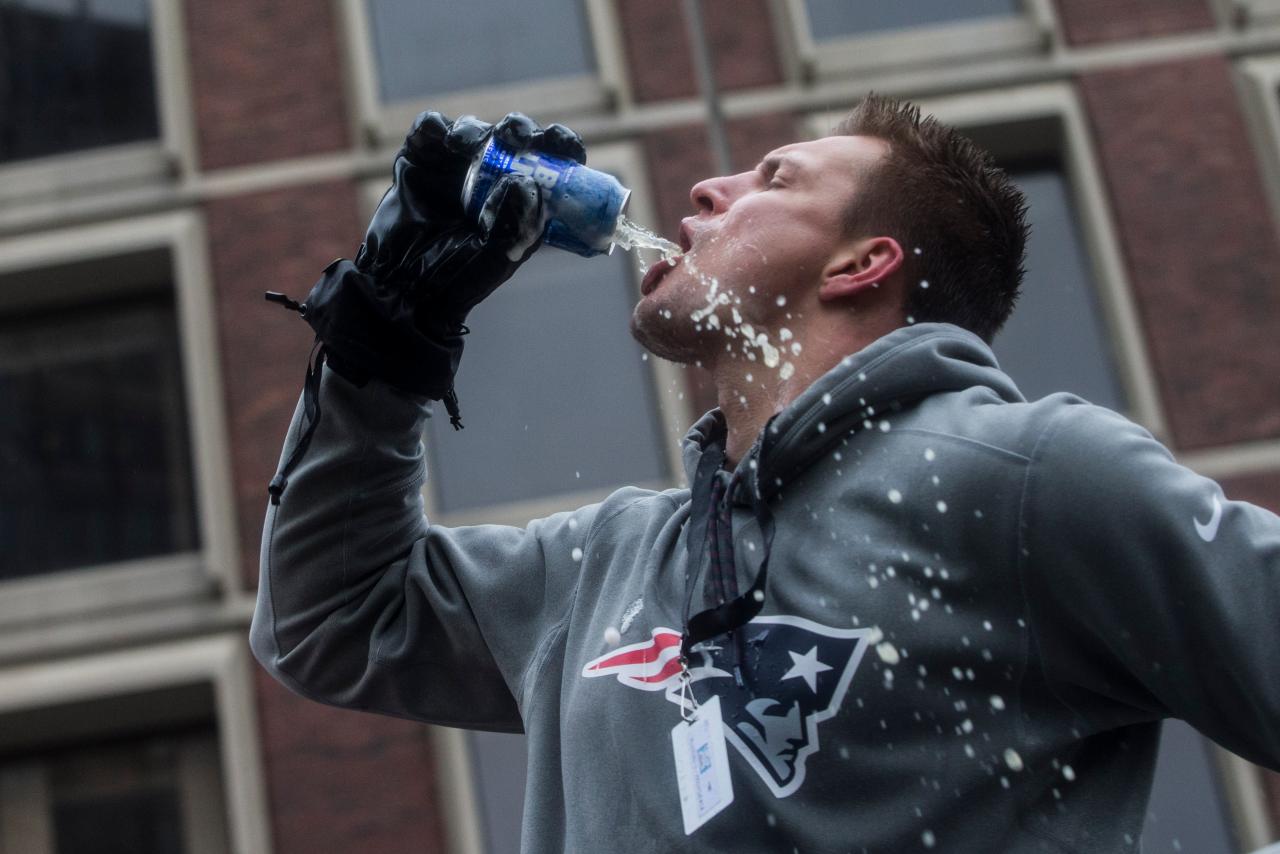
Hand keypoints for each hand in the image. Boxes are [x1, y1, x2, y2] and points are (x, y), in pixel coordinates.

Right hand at [291, 111, 586, 405]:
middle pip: (514, 138)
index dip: (561, 147)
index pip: (550, 164)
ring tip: (469, 145)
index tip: (564, 144)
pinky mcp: (419, 159)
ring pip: (474, 129)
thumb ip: (514, 224)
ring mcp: (455, 167)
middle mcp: (490, 178)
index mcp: (521, 201)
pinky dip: (437, 127)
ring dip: (477, 130)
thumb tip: (526, 181)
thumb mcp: (496, 258)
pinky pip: (430, 129)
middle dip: (520, 129)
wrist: (400, 289)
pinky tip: (445, 140)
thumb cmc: (455, 281)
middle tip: (517, 136)